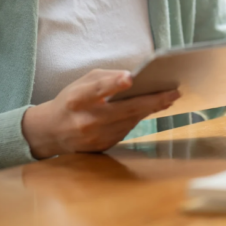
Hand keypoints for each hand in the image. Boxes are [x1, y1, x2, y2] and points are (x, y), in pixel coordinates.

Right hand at [22, 69, 178, 158]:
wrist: (52, 131)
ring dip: (150, 110)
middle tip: (173, 93)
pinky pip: (127, 130)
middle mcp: (86, 121)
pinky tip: (150, 109)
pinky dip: (139, 119)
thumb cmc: (70, 100)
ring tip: (168, 98)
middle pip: (124, 110)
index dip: (113, 84)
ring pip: (130, 121)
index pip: (96, 90)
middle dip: (151, 101)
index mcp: (76, 99)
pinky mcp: (102, 147)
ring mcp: (95, 137)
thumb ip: (106, 78)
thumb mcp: (82, 82)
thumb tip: (134, 78)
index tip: (129, 78)